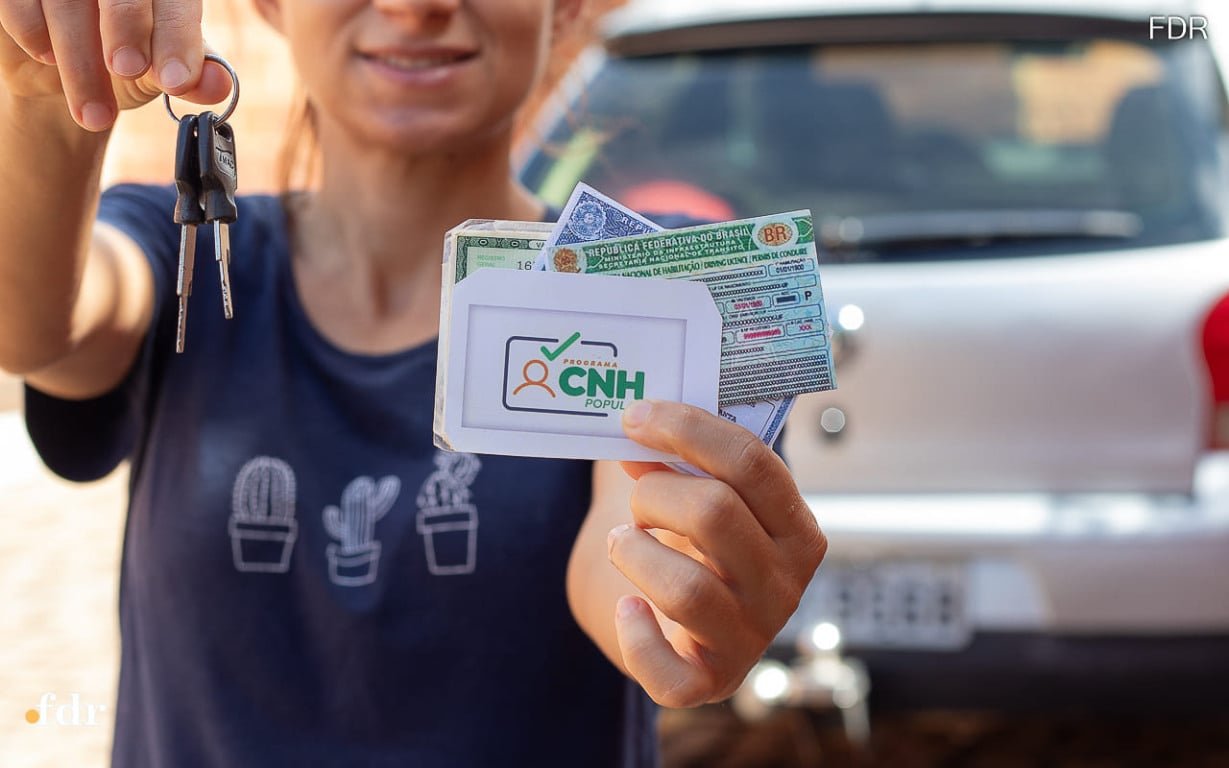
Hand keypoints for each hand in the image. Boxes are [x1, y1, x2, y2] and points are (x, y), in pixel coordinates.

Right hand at [0, 0, 230, 130]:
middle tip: (128, 70)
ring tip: (94, 111)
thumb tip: (219, 84)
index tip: (176, 79)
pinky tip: (46, 58)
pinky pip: (20, 1)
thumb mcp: (160, 73)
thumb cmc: (121, 67)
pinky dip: (33, 32)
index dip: (177, 35)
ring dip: (80, 58)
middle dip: (127, 29)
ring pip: (68, 0)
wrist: (61, 80)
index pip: (174, 0)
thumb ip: (190, 76)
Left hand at [610, 399, 826, 707]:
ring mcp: (750, 637)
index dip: (686, 430)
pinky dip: (634, 636)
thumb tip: (643, 416)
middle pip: (715, 514)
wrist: (674, 621)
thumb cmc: (689, 543)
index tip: (635, 416)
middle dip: (653, 493)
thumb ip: (685, 456)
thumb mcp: (702, 495)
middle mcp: (784, 585)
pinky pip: (666, 672)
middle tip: (634, 501)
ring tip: (622, 544)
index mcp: (795, 528)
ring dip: (634, 552)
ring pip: (685, 588)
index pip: (751, 461)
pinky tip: (626, 608)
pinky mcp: (707, 683)